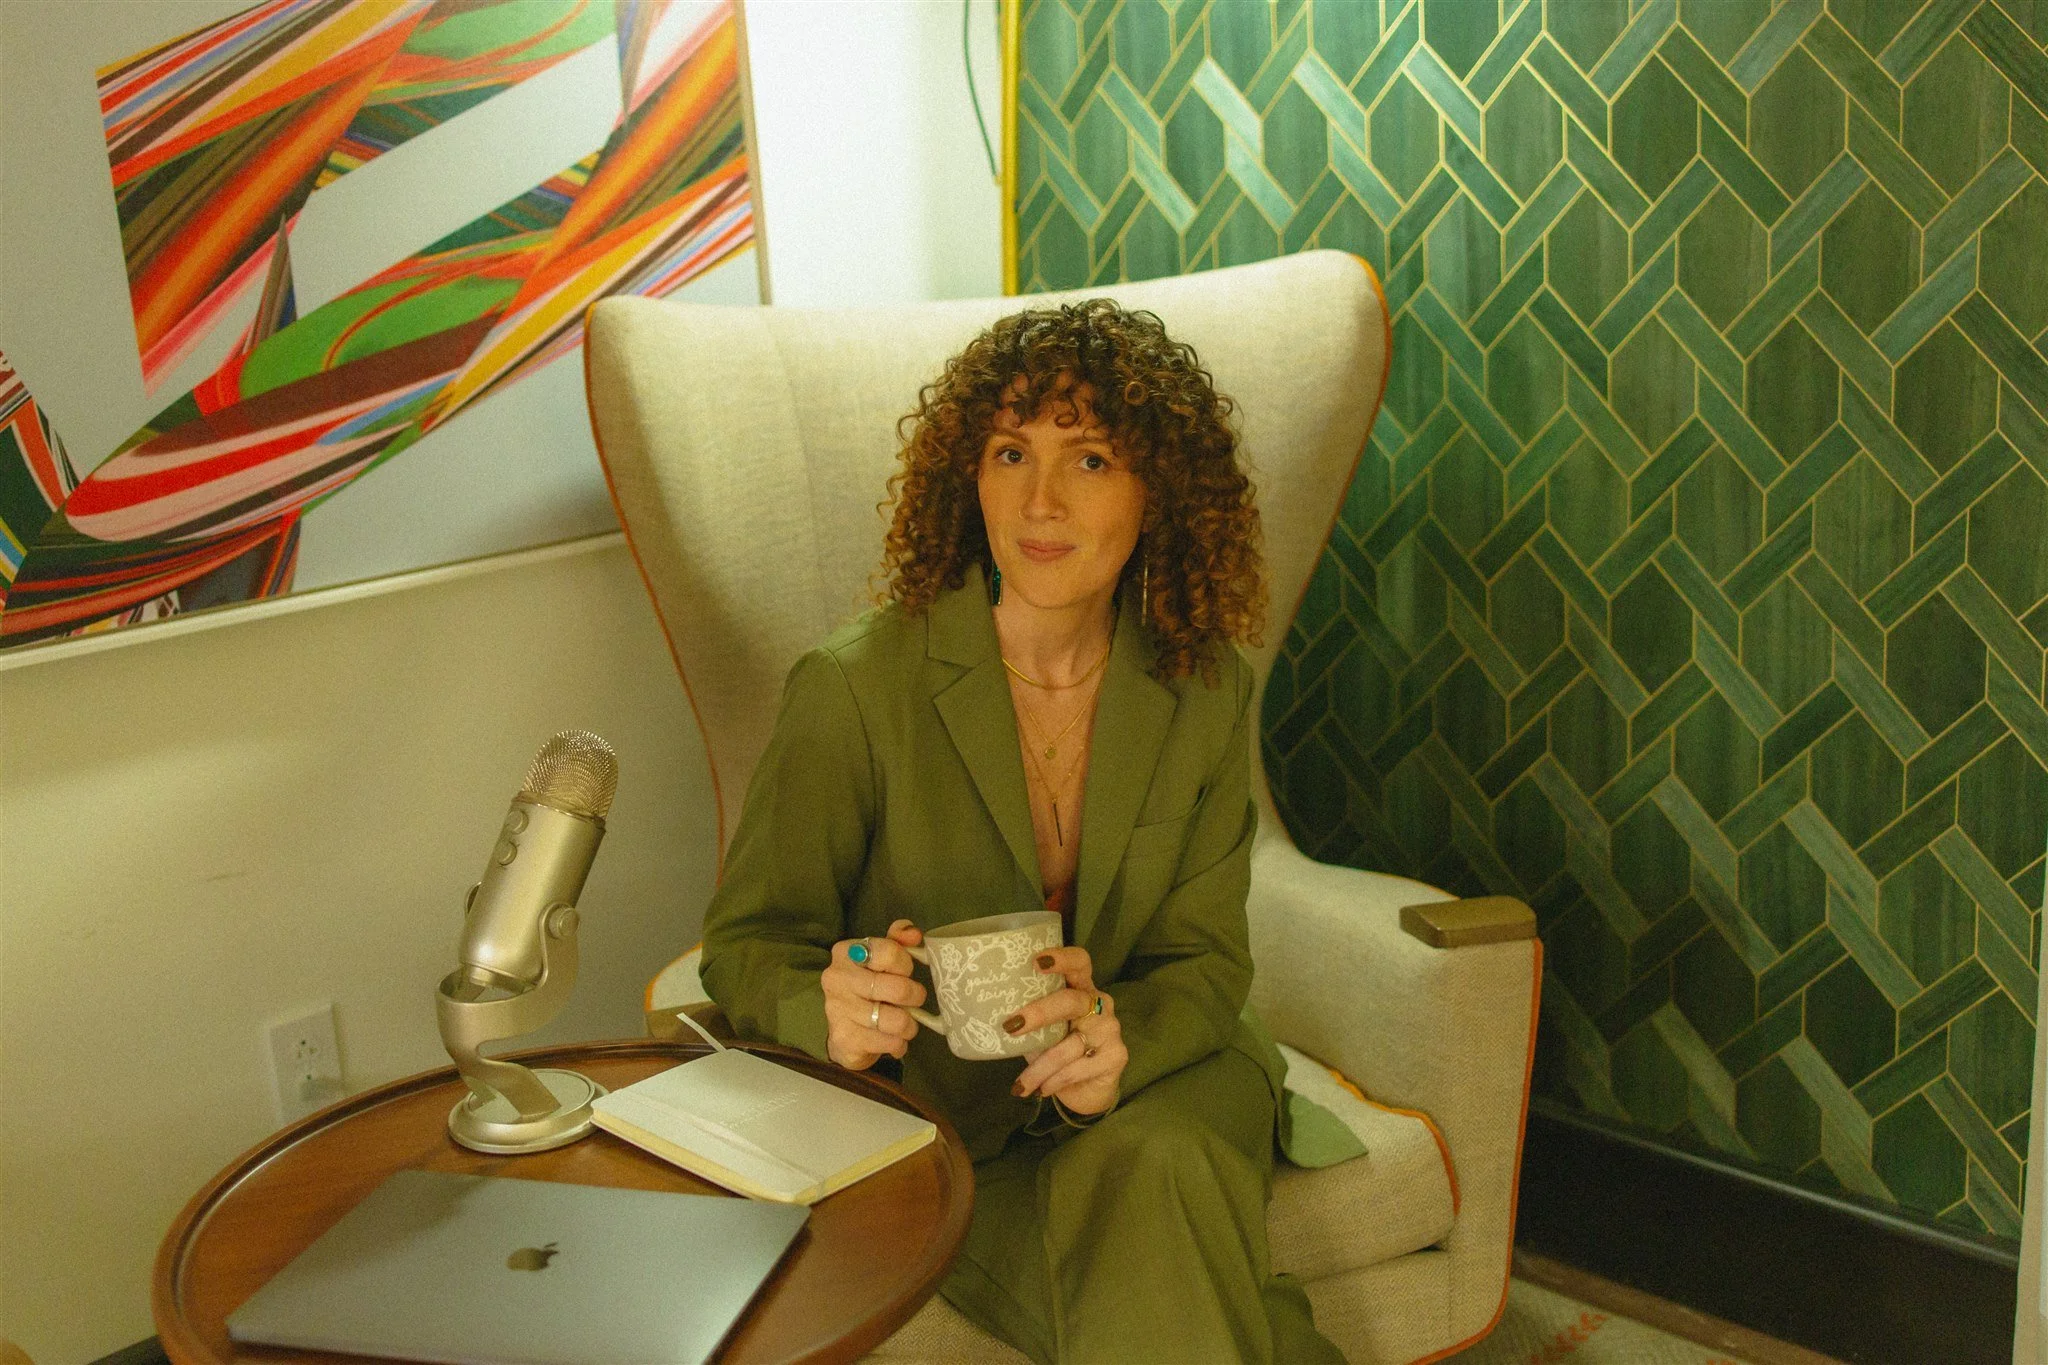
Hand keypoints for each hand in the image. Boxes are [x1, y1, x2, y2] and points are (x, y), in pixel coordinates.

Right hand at [822, 919, 925, 1070]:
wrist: (844, 1034)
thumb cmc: (868, 989)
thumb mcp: (881, 960)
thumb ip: (899, 941)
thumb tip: (914, 934)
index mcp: (846, 952)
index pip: (890, 952)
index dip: (906, 965)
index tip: (904, 973)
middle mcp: (837, 978)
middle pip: (899, 988)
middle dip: (915, 997)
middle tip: (912, 1000)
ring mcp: (838, 1010)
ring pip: (898, 1020)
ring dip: (909, 1025)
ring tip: (904, 1023)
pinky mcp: (845, 1039)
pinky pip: (890, 1042)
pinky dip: (899, 1044)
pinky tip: (892, 1039)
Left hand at [1007, 946, 1124, 1115]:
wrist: (1086, 1091)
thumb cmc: (1057, 1052)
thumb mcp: (1040, 1032)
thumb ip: (1025, 1020)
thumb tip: (977, 1017)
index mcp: (1080, 988)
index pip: (1079, 962)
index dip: (1061, 957)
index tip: (1036, 961)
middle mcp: (1099, 1003)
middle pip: (1071, 1001)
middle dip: (1039, 1013)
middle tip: (1011, 1026)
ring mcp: (1110, 1029)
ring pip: (1070, 1046)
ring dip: (1040, 1068)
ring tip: (1021, 1085)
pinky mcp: (1116, 1056)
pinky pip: (1078, 1067)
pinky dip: (1055, 1080)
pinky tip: (1043, 1089)